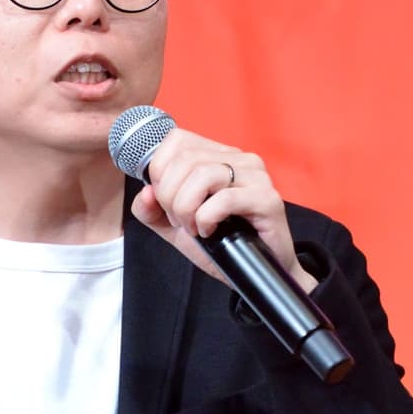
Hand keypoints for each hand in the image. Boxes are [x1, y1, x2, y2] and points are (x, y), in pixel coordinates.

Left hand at [129, 127, 316, 294]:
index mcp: (217, 155)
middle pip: (184, 160)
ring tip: (193, 227)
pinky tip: (210, 232)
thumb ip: (151, 210)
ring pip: (202, 175)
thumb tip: (145, 193)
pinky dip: (206, 219)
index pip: (176, 140)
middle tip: (180, 221)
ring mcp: (256, 176)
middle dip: (170, 196)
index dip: (159, 172)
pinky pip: (223, 199)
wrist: (253, 273)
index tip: (165, 202)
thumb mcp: (174, 227)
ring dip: (186, 208)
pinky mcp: (267, 198)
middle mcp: (238, 158)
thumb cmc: (221, 244)